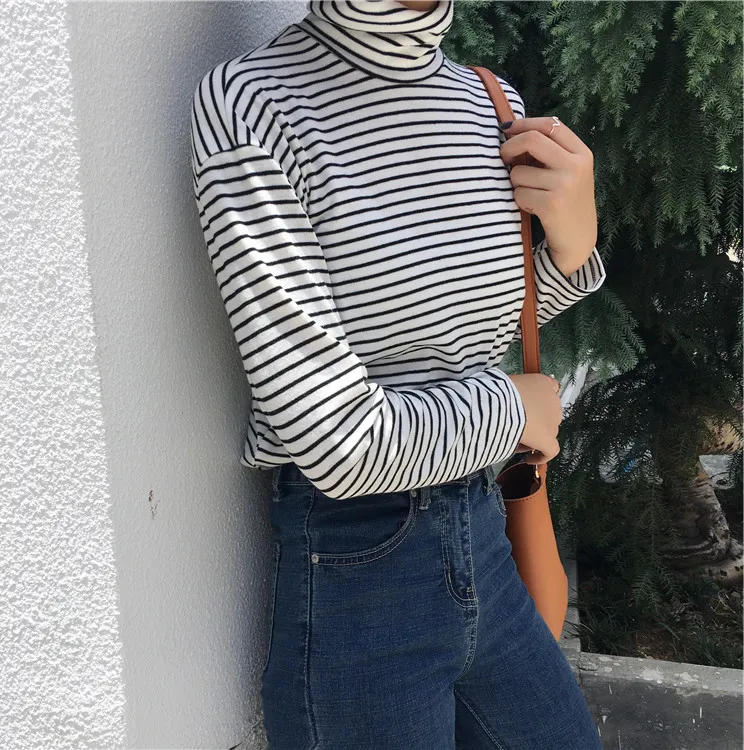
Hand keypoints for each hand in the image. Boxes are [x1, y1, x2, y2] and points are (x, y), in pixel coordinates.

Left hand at [500, 116, 597, 275]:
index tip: (507, 129)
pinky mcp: (551, 204)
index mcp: (582, 153)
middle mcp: (576, 165)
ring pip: (519, 172)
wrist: (578, 240)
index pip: (551, 124)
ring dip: (515, 183)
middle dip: (509, 147)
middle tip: (503, 157)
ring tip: (530, 194)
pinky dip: (519, 201)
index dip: (524, 123)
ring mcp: (565, 184)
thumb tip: (512, 132)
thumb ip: (550, 152)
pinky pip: (518, 193)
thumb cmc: (567, 203)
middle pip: (532, 140)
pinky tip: (532, 208)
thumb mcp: (569, 173)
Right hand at [507, 373, 562, 464]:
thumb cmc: (497, 391)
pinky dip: (541, 456)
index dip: (541, 400)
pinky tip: (529, 459)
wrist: (499, 404)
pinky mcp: (548, 439)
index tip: (530, 406)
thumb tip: (503, 396)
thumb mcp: (504, 382)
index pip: (551, 388)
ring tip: (514, 441)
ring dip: (534, 437)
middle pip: (548, 413)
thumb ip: (511, 389)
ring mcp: (553, 421)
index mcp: (543, 383)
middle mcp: (552, 400)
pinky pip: (550, 451)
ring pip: (547, 431)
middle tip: (517, 426)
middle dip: (536, 420)